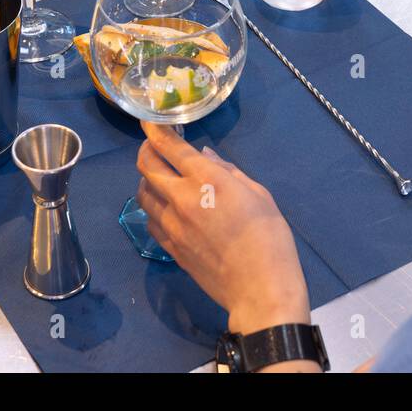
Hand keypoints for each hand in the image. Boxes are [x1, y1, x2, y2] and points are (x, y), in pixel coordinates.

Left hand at [135, 122, 311, 338]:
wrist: (260, 289)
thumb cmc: (269, 238)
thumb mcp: (258, 194)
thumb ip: (228, 171)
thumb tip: (204, 157)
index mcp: (207, 180)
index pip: (170, 147)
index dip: (156, 130)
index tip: (150, 121)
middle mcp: (182, 198)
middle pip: (147, 167)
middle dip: (145, 150)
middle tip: (152, 146)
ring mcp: (172, 225)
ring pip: (142, 194)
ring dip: (147, 179)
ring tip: (158, 177)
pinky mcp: (170, 247)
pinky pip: (149, 220)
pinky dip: (151, 207)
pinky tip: (162, 207)